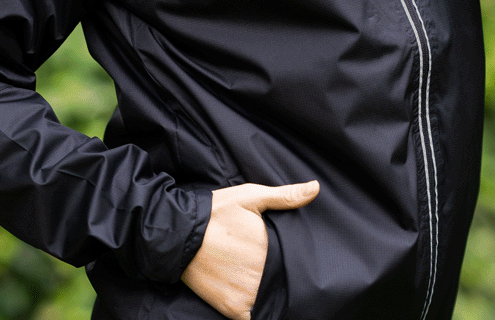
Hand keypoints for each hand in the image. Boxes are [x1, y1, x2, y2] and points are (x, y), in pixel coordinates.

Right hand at [181, 180, 318, 319]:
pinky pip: (254, 316)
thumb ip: (285, 196)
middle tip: (264, 262)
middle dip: (277, 272)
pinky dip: (255, 309)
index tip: (282, 252)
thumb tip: (316, 187)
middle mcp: (262, 274)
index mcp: (270, 247)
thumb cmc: (216, 212)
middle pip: (281, 279)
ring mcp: (248, 294)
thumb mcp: (250, 197)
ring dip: (267, 290)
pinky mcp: (233, 309)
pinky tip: (250, 293)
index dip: (290, 257)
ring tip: (257, 275)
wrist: (178, 234)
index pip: (293, 260)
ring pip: (269, 298)